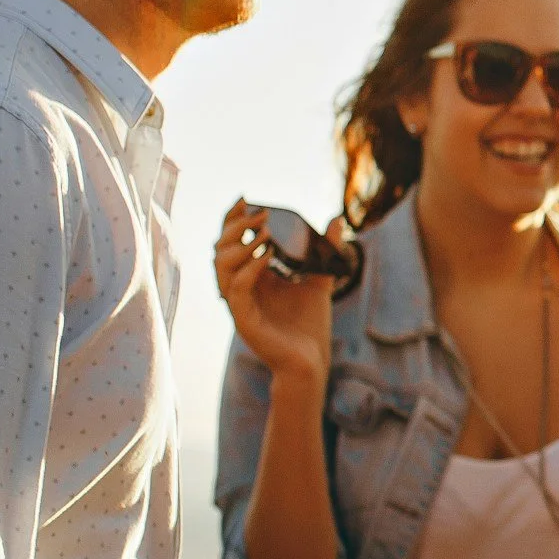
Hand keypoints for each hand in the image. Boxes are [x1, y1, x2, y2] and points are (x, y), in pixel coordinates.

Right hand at [214, 198, 336, 386]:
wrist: (311, 360)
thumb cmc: (310, 324)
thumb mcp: (320, 278)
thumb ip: (326, 249)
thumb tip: (337, 218)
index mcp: (252, 277)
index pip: (233, 242)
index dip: (234, 219)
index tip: (246, 198)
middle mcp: (240, 287)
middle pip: (221, 250)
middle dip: (236, 227)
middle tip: (261, 214)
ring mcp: (239, 304)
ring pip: (220, 268)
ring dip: (240, 246)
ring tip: (265, 232)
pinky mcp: (243, 320)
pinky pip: (235, 290)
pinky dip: (248, 270)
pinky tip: (266, 256)